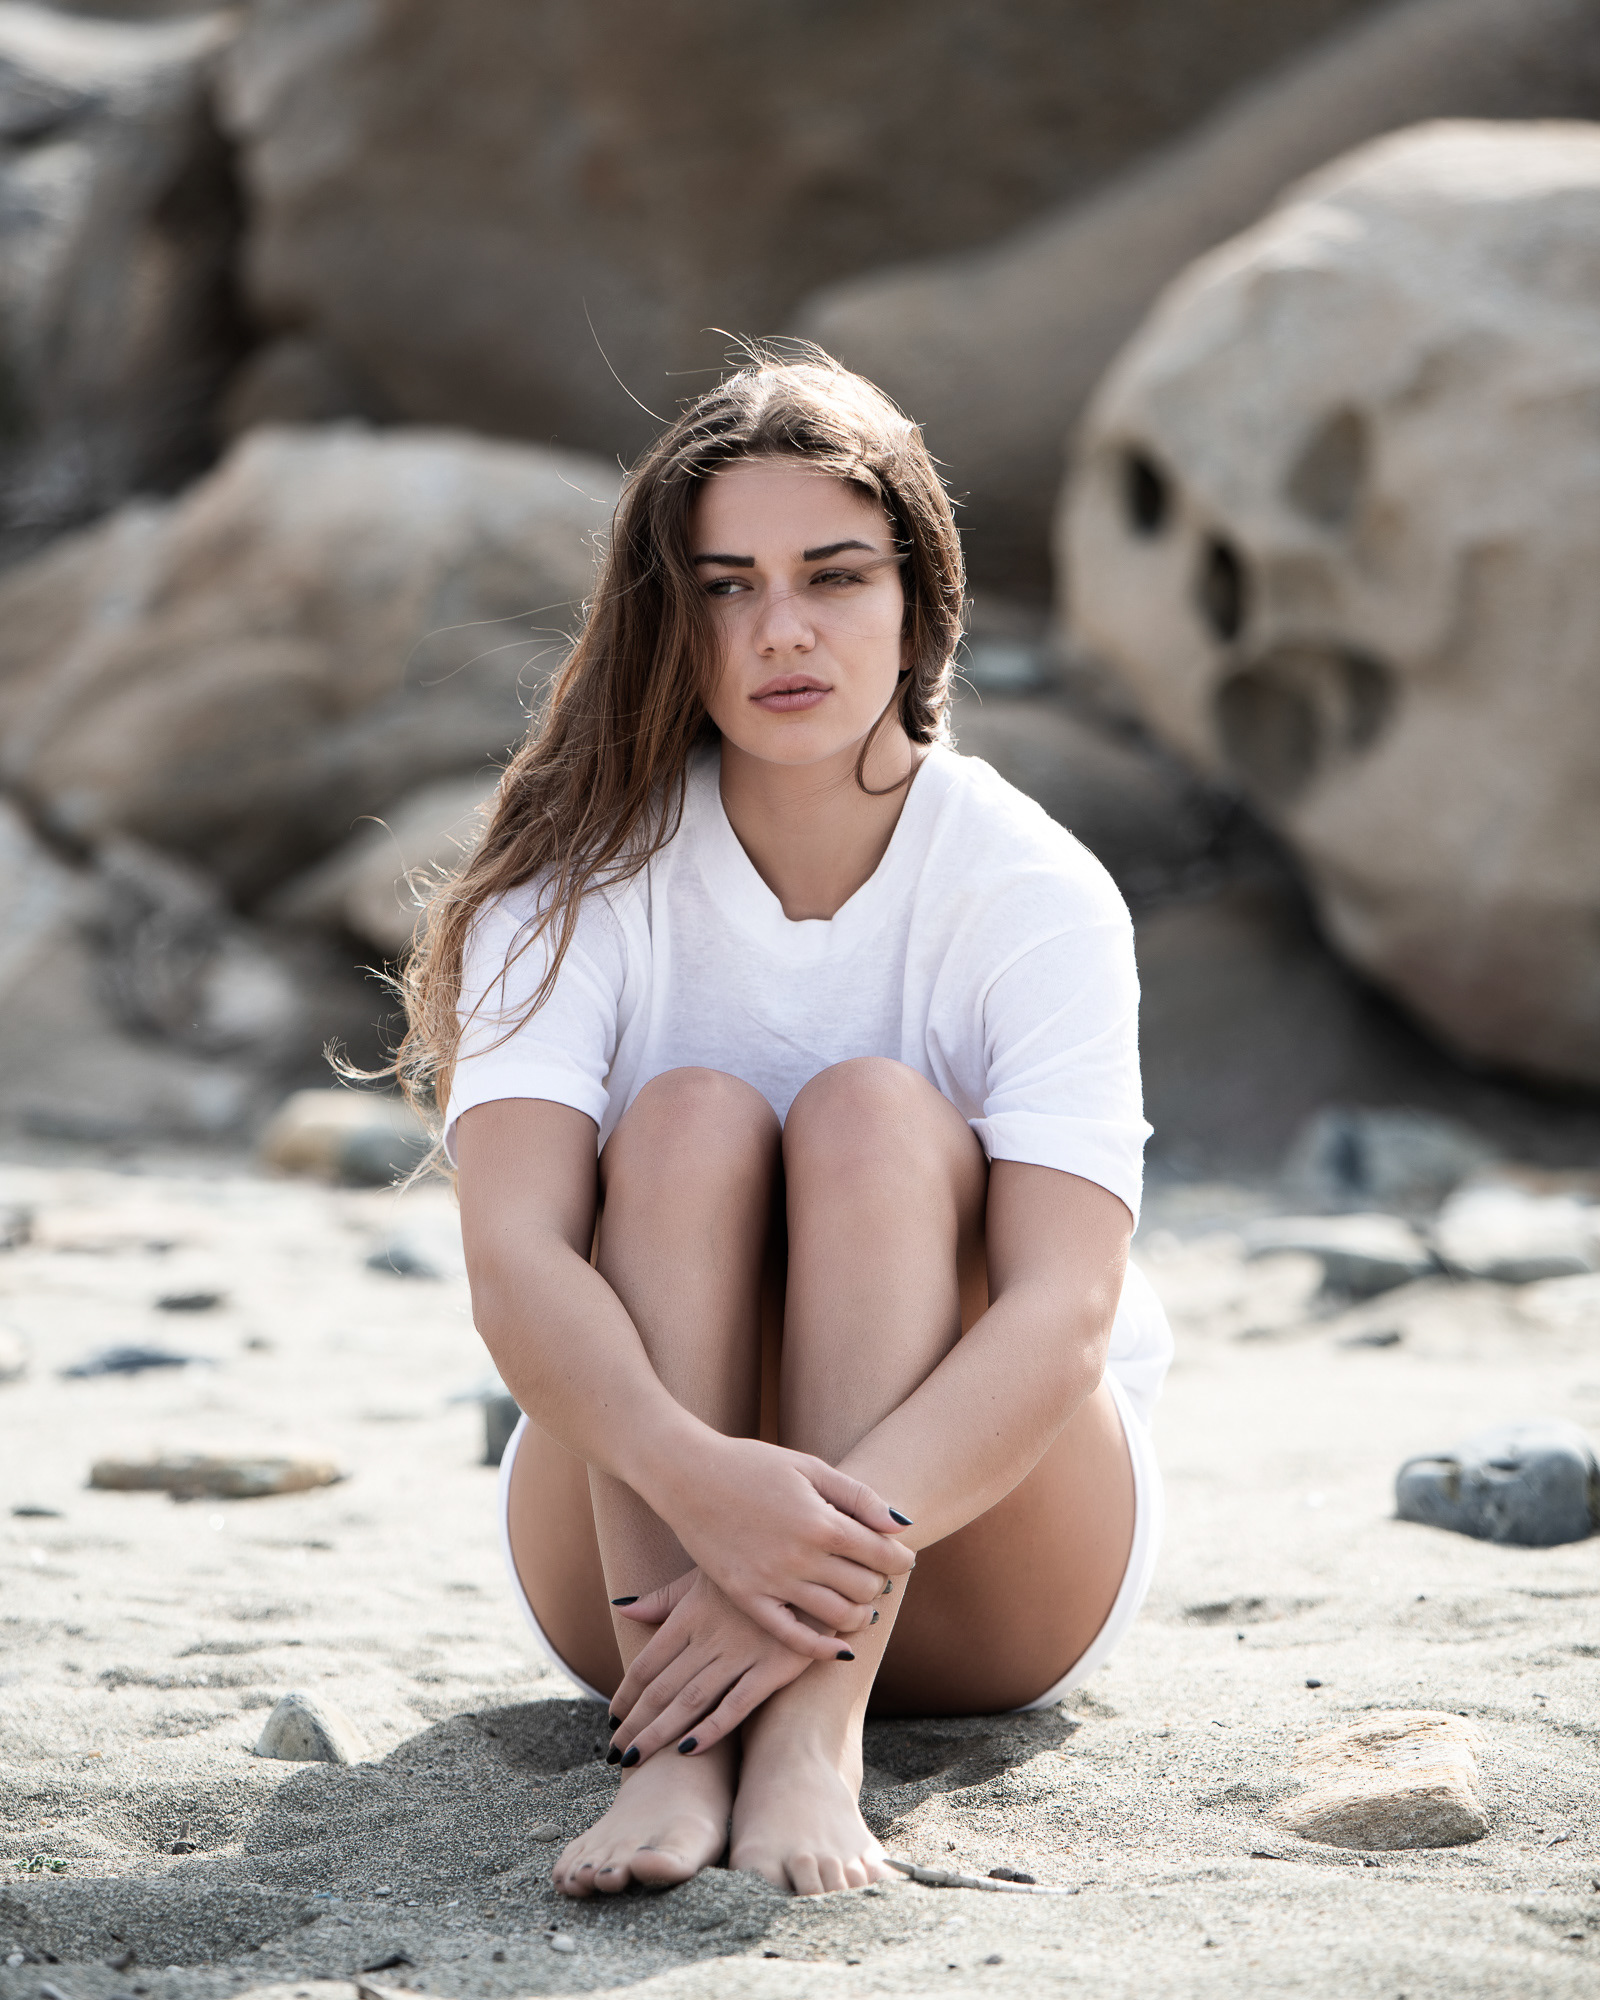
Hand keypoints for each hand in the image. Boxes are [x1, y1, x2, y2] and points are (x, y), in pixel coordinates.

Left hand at [609, 1569, 840, 1762]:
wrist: (814, 1566)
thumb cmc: (753, 1570)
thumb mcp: (704, 1575)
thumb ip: (664, 1598)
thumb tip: (621, 1606)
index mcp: (690, 1614)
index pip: (647, 1662)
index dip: (626, 1693)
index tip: (613, 1718)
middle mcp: (710, 1636)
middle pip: (661, 1689)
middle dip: (635, 1723)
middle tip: (614, 1752)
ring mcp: (742, 1653)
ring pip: (690, 1701)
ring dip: (658, 1733)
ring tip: (634, 1759)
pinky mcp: (774, 1668)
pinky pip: (736, 1705)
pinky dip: (710, 1729)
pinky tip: (686, 1751)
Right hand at [644, 1433, 913, 1651]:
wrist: (689, 1475)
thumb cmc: (752, 1465)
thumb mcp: (809, 1467)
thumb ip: (858, 1496)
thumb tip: (900, 1525)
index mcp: (820, 1521)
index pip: (881, 1554)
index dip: (900, 1559)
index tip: (902, 1558)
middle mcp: (800, 1557)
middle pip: (865, 1588)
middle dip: (880, 1584)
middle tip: (878, 1576)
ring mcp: (773, 1582)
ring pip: (837, 1617)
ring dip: (860, 1616)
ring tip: (861, 1606)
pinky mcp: (748, 1598)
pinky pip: (792, 1636)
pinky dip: (822, 1648)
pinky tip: (839, 1648)